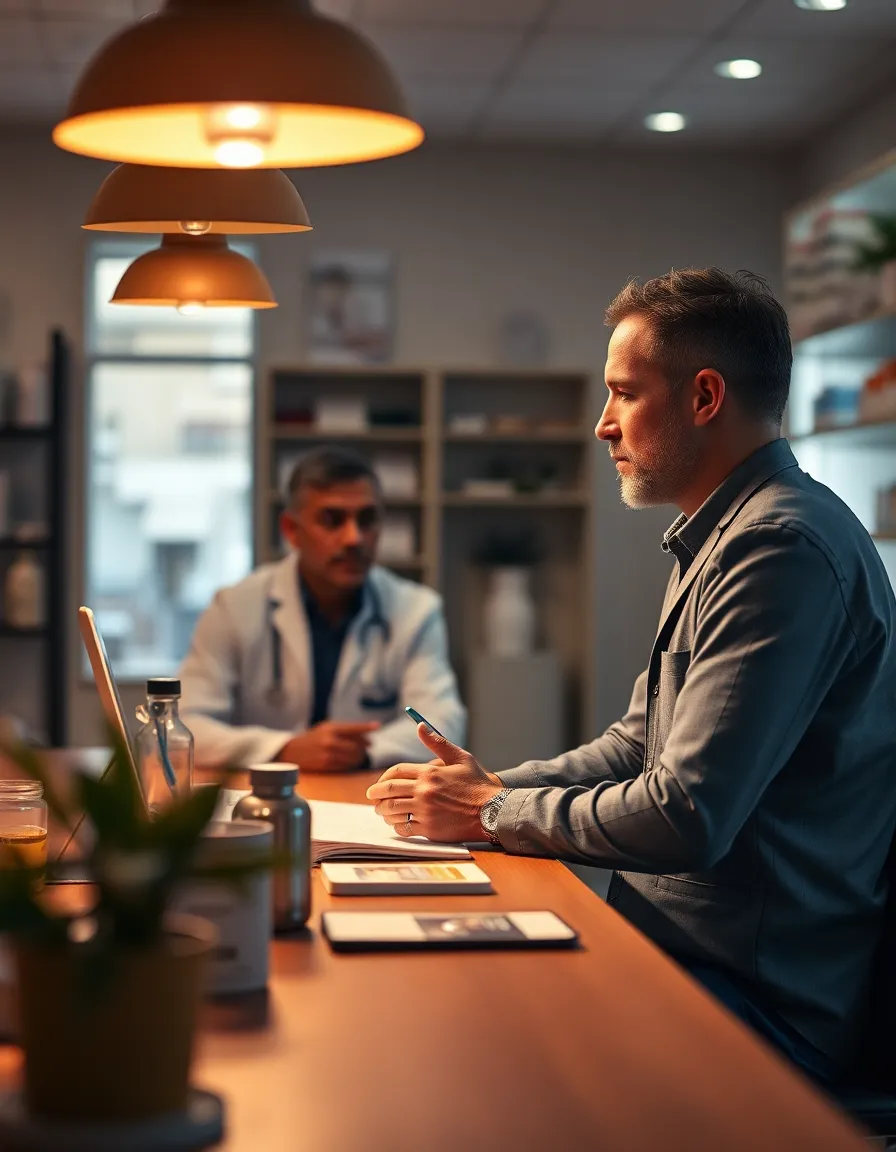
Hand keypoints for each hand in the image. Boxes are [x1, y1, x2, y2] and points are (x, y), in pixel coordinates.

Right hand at [278, 721, 378, 772]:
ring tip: (360, 755)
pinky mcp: (326, 765)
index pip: (353, 727)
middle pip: (356, 746)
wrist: (292, 751)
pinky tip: (350, 762)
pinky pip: (345, 766)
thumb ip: (344, 730)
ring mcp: (328, 754)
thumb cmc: (312, 738)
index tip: (377, 726)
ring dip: (359, 757)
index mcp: (330, 728)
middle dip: (364, 747)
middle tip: (368, 747)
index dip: (366, 727)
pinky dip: (351, 764)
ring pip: (352, 757)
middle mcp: (330, 740)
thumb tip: (367, 734)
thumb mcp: (325, 728)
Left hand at [366, 722, 503, 842]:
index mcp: (429, 773)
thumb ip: (437, 742)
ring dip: (383, 811)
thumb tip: (419, 725)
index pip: (396, 772)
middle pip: (389, 791)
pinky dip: (397, 826)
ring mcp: (426, 811)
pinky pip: (404, 828)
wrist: (493, 811)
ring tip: (381, 811)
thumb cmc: (477, 784)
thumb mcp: (460, 758)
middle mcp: (424, 791)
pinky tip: (397, 824)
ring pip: (393, 811)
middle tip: (371, 797)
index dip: (382, 778)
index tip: (378, 784)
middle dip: (375, 794)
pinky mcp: (430, 829)